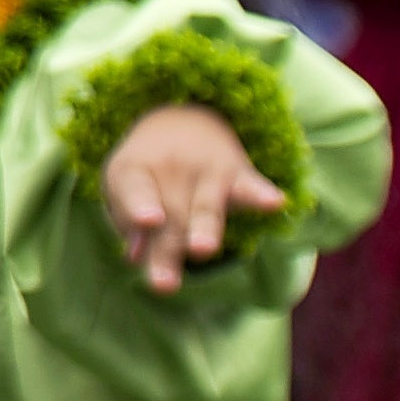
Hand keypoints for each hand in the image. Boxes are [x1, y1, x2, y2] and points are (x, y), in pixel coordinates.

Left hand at [102, 102, 286, 292]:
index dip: (138, 207)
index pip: (135, 190)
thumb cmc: (149, 170)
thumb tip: (136, 257)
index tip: (150, 221)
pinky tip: (276, 202)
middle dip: (168, 251)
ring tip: (203, 250)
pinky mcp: (239, 175)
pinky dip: (263, 195)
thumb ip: (127, 223)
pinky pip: (251, 186)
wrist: (184, 115)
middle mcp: (171, 167)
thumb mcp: (123, 187)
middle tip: (163, 285)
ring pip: (206, 208)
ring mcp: (206, 171)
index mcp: (134, 169)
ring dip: (206, 229)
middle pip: (170, 218)